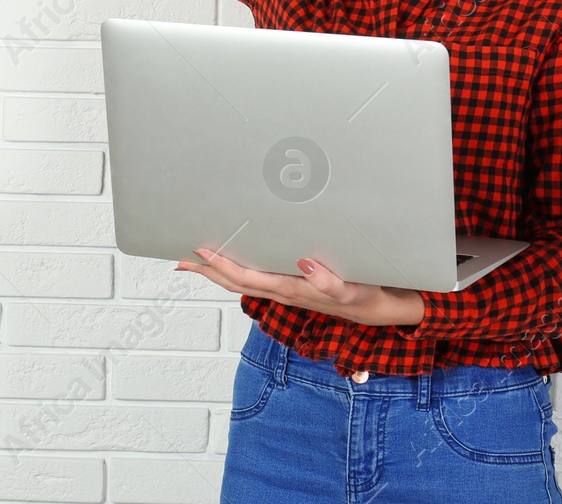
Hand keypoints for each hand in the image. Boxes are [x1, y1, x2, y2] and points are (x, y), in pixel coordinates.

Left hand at [176, 246, 424, 326]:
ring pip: (243, 282)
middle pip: (235, 282)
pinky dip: (237, 271)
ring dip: (217, 271)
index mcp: (292, 290)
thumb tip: (305, 264)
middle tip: (179, 255)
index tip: (200, 249)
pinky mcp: (293, 287)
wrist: (382, 311)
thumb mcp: (355, 290)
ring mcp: (286, 291)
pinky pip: (257, 279)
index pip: (248, 278)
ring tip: (195, 257)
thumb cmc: (367, 296)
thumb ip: (332, 283)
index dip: (222, 264)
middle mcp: (283, 292)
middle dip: (207, 269)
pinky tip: (231, 261)